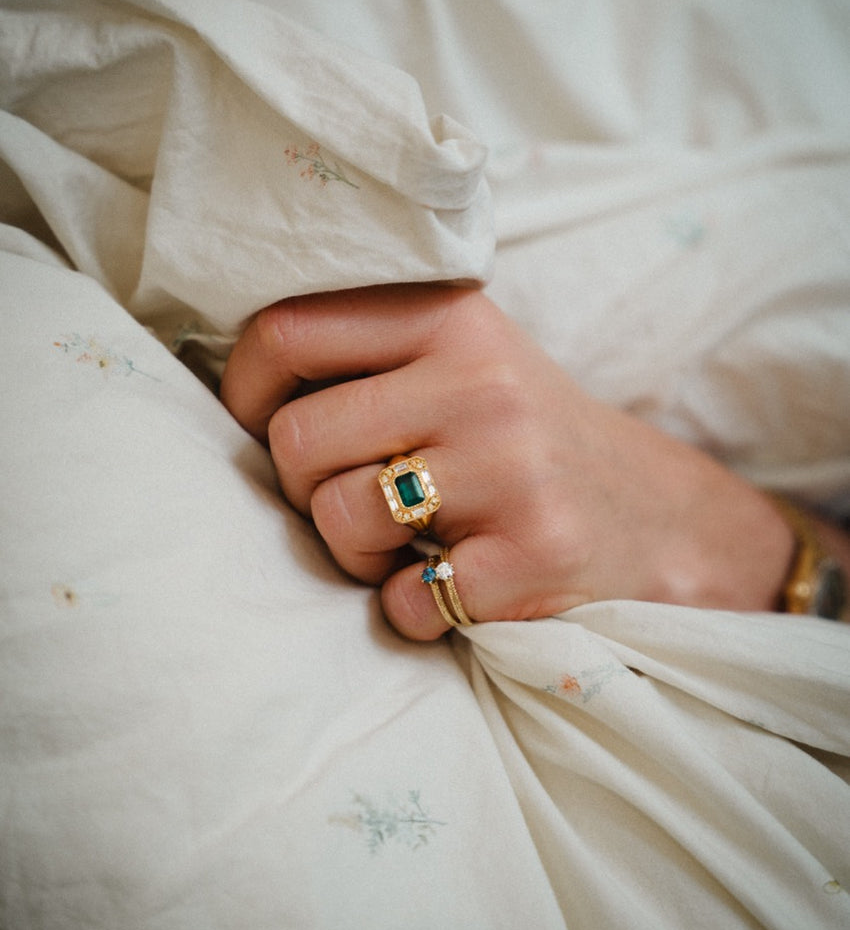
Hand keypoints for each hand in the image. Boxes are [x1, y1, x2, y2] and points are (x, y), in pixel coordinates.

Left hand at [220, 284, 794, 638]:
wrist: (658, 518)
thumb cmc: (524, 442)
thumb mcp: (464, 362)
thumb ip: (370, 355)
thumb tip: (233, 387)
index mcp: (452, 319)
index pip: (285, 332)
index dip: (243, 389)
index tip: (259, 425)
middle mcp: (483, 382)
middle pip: (297, 440)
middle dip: (303, 490)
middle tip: (353, 502)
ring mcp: (512, 471)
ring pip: (340, 520)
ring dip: (352, 557)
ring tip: (405, 547)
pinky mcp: (532, 558)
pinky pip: (402, 601)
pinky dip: (409, 611)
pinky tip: (451, 588)